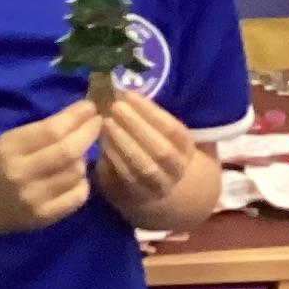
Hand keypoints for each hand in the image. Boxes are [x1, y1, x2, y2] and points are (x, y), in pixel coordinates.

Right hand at [0, 99, 98, 234]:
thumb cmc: (0, 163)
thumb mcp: (12, 140)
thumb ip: (44, 130)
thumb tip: (84, 114)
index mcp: (9, 149)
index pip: (50, 131)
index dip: (75, 118)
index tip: (90, 108)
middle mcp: (21, 174)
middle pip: (67, 152)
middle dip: (88, 134)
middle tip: (98, 124)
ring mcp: (34, 198)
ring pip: (76, 173)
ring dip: (82, 159)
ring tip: (77, 155)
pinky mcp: (44, 217)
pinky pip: (78, 196)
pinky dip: (82, 182)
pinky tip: (75, 178)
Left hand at [95, 90, 203, 227]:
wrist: (170, 199)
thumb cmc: (168, 155)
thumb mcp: (177, 139)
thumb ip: (163, 119)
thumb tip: (137, 89)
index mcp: (188, 152)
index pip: (175, 132)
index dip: (152, 113)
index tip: (129, 95)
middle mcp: (175, 172)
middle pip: (160, 151)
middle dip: (137, 127)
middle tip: (115, 107)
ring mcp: (156, 188)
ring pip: (142, 169)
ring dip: (122, 144)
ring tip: (105, 123)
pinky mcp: (135, 198)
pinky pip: (123, 182)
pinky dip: (112, 162)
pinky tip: (100, 144)